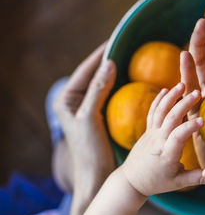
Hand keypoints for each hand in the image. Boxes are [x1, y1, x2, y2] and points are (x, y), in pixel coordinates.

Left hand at [53, 43, 116, 192]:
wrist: (96, 174)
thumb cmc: (89, 149)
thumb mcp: (90, 117)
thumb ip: (97, 90)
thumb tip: (109, 63)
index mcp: (65, 100)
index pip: (84, 71)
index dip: (98, 55)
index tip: (114, 40)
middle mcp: (74, 101)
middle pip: (92, 75)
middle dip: (106, 61)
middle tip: (124, 45)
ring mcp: (86, 107)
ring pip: (100, 83)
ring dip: (113, 71)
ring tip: (128, 57)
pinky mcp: (97, 114)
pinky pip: (107, 93)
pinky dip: (117, 84)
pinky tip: (129, 78)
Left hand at [120, 83, 204, 196]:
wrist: (132, 180)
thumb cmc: (157, 182)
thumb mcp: (179, 183)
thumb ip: (198, 179)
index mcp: (167, 154)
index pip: (178, 137)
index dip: (189, 127)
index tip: (202, 120)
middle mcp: (158, 141)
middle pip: (170, 118)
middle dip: (183, 104)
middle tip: (197, 92)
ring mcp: (151, 133)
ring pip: (160, 111)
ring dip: (171, 96)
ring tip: (182, 84)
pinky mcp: (148, 130)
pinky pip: (152, 112)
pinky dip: (158, 99)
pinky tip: (166, 89)